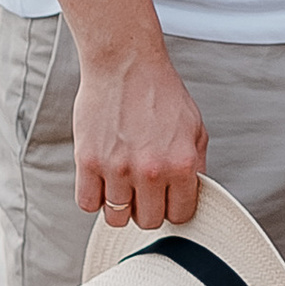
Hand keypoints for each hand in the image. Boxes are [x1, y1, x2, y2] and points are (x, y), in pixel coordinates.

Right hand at [74, 41, 206, 229]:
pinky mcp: (88, 162)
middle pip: (148, 221)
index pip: (180, 216)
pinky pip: (88, 204)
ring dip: (120, 205)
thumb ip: (196, 165)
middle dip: (147, 208)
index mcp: (181, 164)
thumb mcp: (195, 127)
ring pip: (116, 218)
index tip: (166, 198)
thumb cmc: (159, 92)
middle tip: (143, 190)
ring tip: (122, 184)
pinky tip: (102, 181)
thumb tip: (191, 194)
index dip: (173, 208)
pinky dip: (95, 197)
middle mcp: (151, 171)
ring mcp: (117, 169)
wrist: (125, 63)